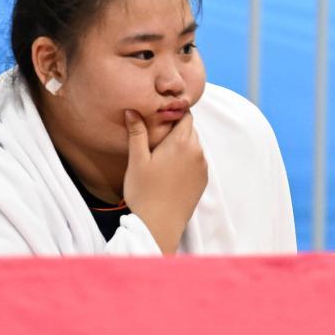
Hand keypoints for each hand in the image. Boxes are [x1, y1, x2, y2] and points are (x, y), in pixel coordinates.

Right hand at [123, 109, 208, 253]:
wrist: (159, 225)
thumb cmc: (144, 192)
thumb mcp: (137, 160)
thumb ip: (137, 132)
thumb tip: (132, 110)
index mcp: (182, 142)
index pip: (186, 115)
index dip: (174, 113)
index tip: (160, 117)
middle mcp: (197, 151)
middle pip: (191, 129)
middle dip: (177, 129)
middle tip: (157, 136)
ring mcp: (202, 166)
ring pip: (195, 145)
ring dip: (182, 144)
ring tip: (162, 153)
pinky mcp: (203, 180)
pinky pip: (197, 161)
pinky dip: (187, 159)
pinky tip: (171, 169)